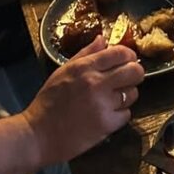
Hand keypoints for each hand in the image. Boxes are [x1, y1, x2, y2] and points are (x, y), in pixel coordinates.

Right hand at [23, 36, 143, 165]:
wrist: (38, 134)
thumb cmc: (48, 102)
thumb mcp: (62, 71)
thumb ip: (85, 54)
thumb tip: (102, 39)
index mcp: (84, 67)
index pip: (119, 53)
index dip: (129, 55)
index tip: (128, 60)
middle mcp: (96, 83)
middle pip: (134, 71)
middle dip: (135, 73)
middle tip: (127, 78)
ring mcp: (103, 104)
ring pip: (132, 93)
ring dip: (126, 95)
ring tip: (113, 99)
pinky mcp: (107, 124)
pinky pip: (126, 114)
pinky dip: (120, 115)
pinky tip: (107, 114)